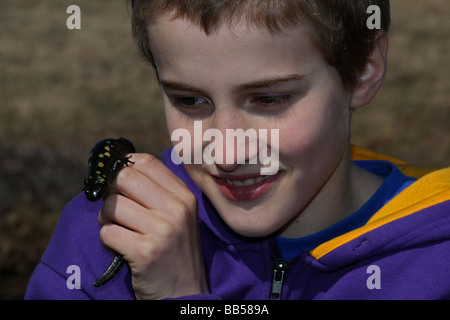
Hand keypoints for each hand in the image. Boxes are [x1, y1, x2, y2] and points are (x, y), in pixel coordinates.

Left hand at [98, 153, 207, 298]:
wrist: (185, 293)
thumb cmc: (174, 252)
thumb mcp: (179, 217)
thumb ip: (157, 192)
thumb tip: (121, 168)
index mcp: (184, 196)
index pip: (146, 162)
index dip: (124, 166)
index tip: (118, 180)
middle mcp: (177, 209)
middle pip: (125, 178)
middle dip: (112, 193)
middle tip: (116, 209)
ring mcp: (163, 230)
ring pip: (111, 205)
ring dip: (107, 219)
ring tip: (120, 230)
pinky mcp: (145, 252)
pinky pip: (108, 233)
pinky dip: (108, 240)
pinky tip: (122, 248)